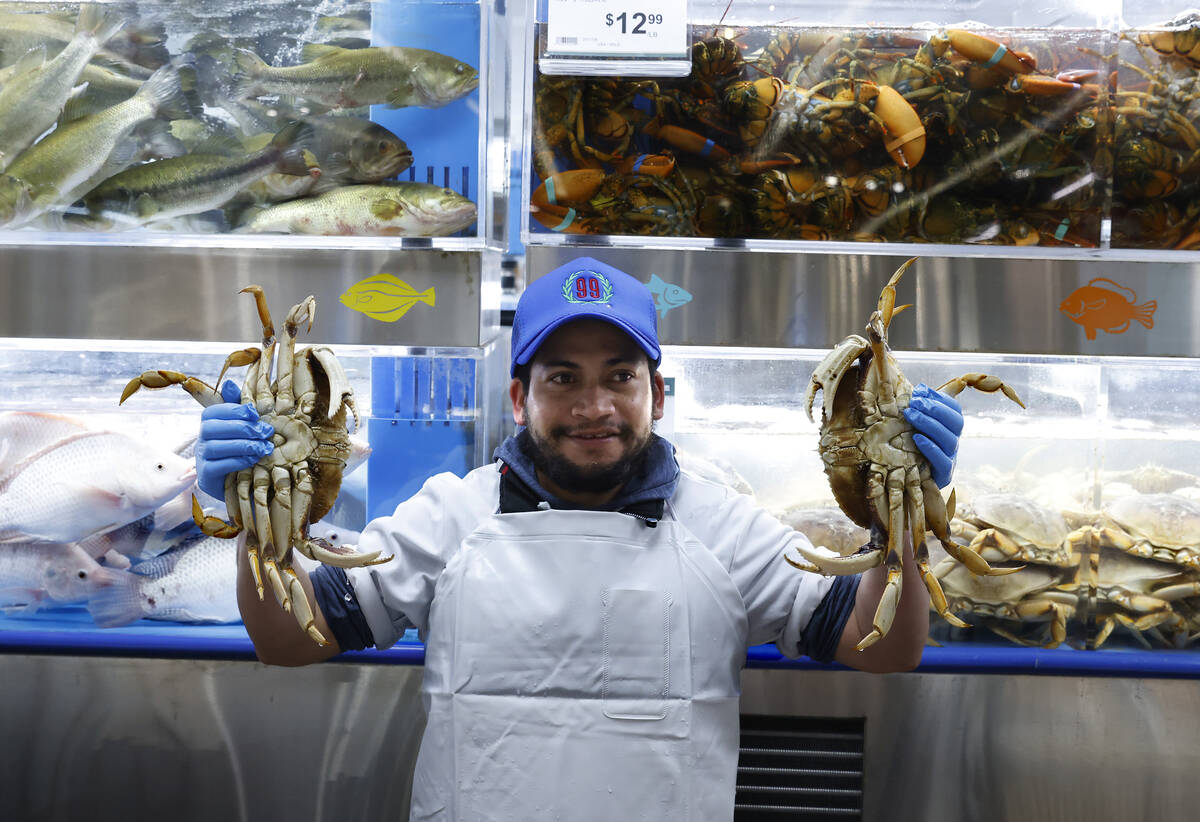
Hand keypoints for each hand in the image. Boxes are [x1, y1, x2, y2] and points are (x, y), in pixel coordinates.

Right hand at [195, 381, 273, 498]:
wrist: (242, 483)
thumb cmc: (243, 450)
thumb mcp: (243, 428)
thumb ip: (238, 408)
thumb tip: (229, 383)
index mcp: (209, 424)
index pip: (213, 411)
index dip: (233, 410)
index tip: (255, 413)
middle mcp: (201, 439)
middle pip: (211, 428)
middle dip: (241, 428)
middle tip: (265, 431)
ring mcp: (201, 458)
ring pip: (214, 447)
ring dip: (242, 445)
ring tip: (264, 447)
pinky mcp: (206, 476)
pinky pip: (217, 466)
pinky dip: (237, 461)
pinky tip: (254, 460)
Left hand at [904, 384, 962, 487]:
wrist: (911, 479)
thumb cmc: (913, 446)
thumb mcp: (916, 424)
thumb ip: (921, 407)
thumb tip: (920, 388)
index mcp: (950, 427)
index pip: (954, 409)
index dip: (939, 399)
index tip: (919, 392)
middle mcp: (954, 440)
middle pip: (955, 422)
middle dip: (935, 409)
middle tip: (914, 403)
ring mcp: (951, 458)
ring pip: (949, 440)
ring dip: (930, 425)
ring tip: (911, 415)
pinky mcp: (944, 475)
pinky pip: (943, 461)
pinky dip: (931, 448)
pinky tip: (917, 438)